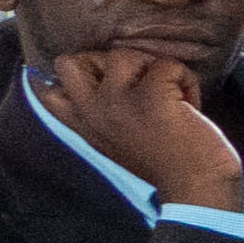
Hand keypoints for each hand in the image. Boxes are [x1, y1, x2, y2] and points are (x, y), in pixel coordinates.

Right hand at [39, 46, 242, 213]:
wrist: (196, 187)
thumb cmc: (165, 163)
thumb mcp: (116, 140)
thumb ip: (100, 114)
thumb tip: (102, 73)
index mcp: (83, 125)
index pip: (47, 90)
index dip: (70, 74)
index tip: (101, 79)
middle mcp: (91, 112)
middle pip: (69, 62)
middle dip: (105, 60)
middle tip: (137, 80)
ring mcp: (117, 102)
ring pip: (123, 54)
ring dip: (152, 67)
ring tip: (170, 92)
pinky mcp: (150, 96)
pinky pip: (167, 65)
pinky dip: (185, 78)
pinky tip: (190, 103)